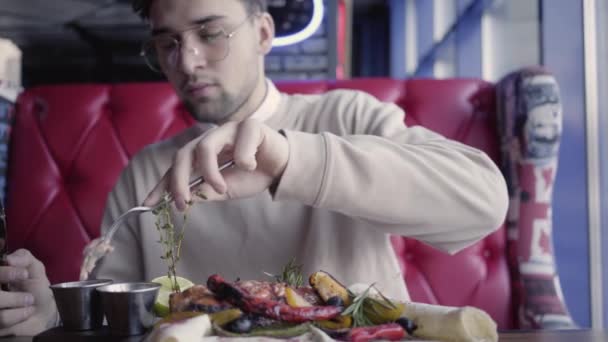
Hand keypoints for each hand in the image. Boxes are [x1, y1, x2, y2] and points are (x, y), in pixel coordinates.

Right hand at [0, 249, 56, 335]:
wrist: (44, 312)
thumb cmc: (36, 287)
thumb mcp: (34, 269)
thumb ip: (24, 258)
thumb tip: (8, 259)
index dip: (5, 273)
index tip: (25, 274)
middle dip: (13, 297)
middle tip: (30, 298)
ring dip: (18, 308)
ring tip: (30, 305)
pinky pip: (2, 322)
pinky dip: (18, 318)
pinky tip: (26, 314)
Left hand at [144, 119, 289, 210]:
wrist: (284, 169)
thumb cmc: (254, 176)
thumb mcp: (226, 190)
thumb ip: (205, 191)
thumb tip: (185, 199)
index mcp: (203, 153)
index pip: (177, 166)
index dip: (162, 184)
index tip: (148, 204)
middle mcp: (212, 138)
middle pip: (183, 153)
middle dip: (179, 180)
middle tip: (183, 202)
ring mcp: (229, 129)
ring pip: (205, 146)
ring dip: (209, 172)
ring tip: (221, 187)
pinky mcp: (250, 126)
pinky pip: (239, 143)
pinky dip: (243, 159)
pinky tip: (251, 167)